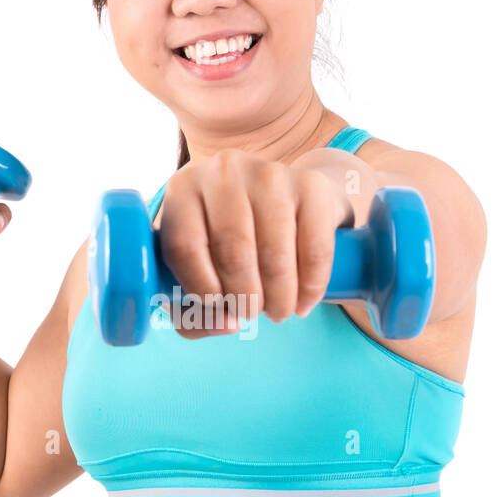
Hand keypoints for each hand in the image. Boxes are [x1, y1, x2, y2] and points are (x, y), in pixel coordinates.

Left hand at [157, 148, 353, 336]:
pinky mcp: (310, 185)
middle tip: (252, 314)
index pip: (184, 246)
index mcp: (183, 190)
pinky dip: (311, 286)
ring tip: (278, 310)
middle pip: (232, 251)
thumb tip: (226, 323)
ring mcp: (269, 173)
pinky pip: (314, 249)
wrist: (291, 201)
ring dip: (278, 297)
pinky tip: (305, 301)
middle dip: (244, 299)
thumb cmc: (234, 245)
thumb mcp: (201, 273)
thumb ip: (194, 313)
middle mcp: (223, 172)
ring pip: (273, 254)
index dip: (202, 289)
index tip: (219, 308)